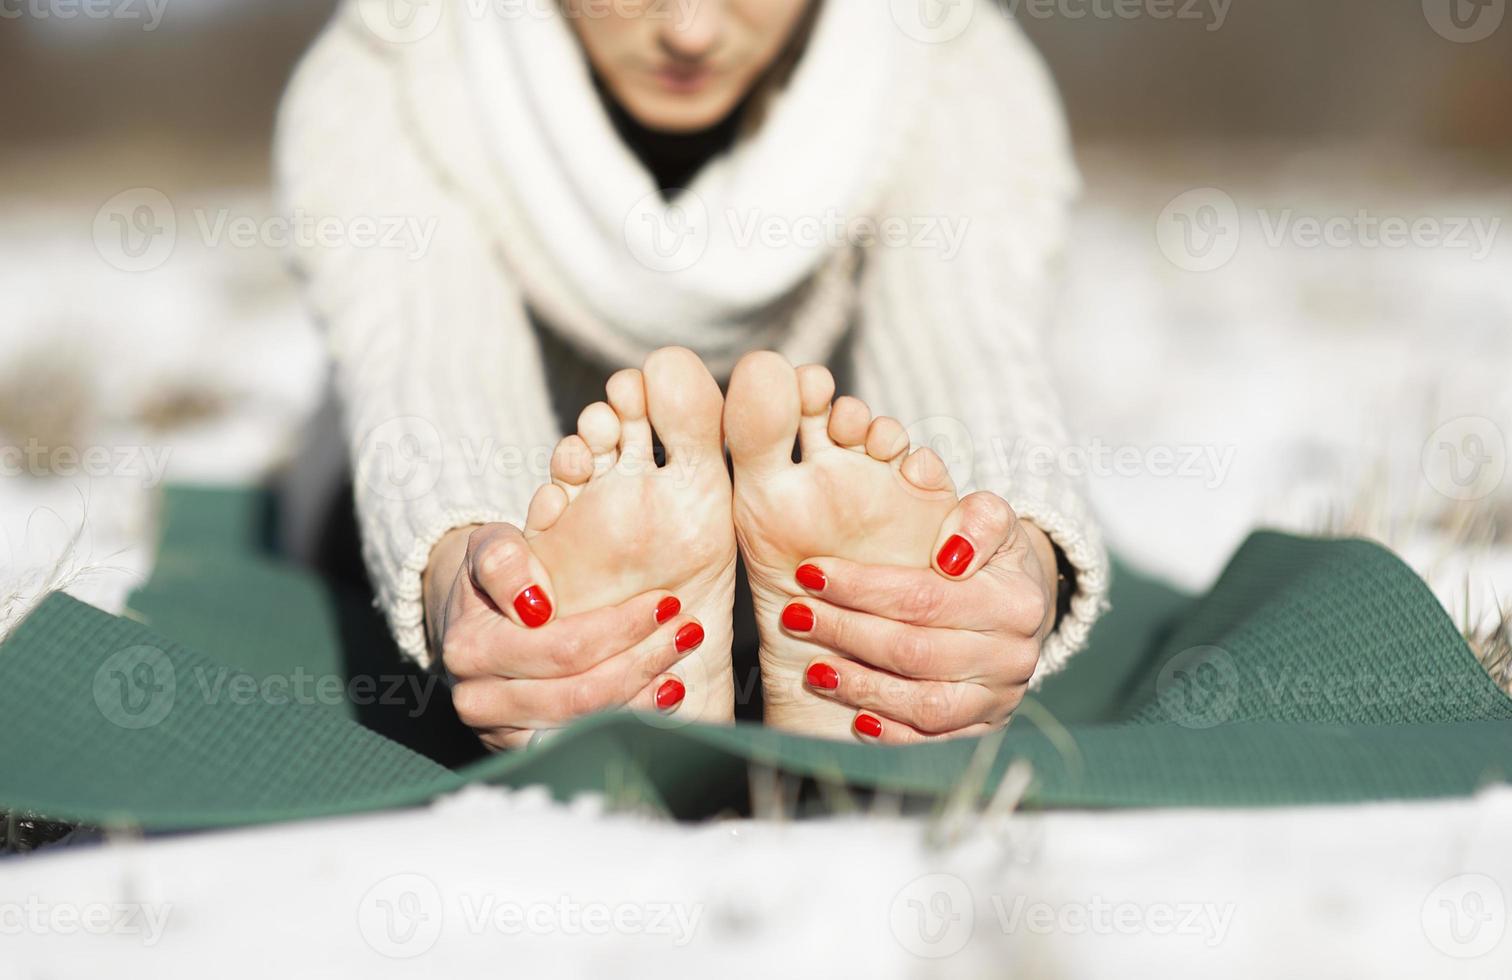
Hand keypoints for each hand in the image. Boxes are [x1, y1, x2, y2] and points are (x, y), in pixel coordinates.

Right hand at [423, 524, 699, 750]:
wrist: (469, 620)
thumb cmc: (495, 579)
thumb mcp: (490, 546)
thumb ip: (505, 559)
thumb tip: (538, 586)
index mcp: (471, 648)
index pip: (562, 647)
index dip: (620, 628)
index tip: (664, 603)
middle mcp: (478, 698)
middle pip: (579, 692)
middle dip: (643, 659)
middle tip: (687, 630)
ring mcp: (499, 732)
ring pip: (585, 724)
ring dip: (644, 693)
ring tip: (680, 659)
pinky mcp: (520, 751)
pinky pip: (582, 744)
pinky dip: (630, 720)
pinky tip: (664, 696)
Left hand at [783, 493, 1057, 742]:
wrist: (1024, 607)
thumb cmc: (993, 558)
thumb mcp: (995, 521)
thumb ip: (979, 519)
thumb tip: (950, 552)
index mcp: (1015, 602)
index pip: (924, 597)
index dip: (862, 588)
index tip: (811, 574)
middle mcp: (1012, 656)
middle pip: (915, 652)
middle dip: (846, 633)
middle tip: (796, 616)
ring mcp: (999, 698)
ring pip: (924, 704)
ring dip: (861, 687)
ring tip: (814, 670)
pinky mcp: (984, 727)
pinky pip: (934, 740)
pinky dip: (892, 733)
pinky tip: (856, 717)